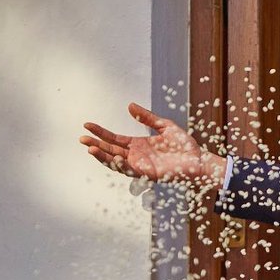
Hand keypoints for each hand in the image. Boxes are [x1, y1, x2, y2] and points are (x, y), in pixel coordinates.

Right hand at [80, 103, 225, 189]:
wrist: (199, 159)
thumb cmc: (185, 145)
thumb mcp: (164, 126)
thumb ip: (146, 117)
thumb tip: (129, 105)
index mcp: (138, 145)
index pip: (114, 139)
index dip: (100, 132)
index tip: (87, 125)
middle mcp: (136, 156)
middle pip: (110, 150)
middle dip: (95, 144)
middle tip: (80, 138)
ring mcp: (140, 166)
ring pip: (115, 162)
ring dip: (102, 156)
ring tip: (89, 148)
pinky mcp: (147, 174)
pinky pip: (129, 169)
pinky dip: (118, 163)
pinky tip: (110, 155)